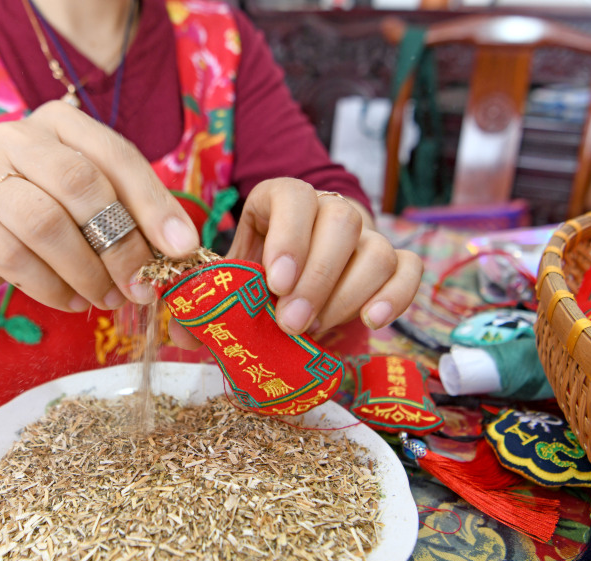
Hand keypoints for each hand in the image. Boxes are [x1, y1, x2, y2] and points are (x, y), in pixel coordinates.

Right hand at [0, 101, 199, 310]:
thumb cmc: (49, 219)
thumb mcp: (94, 208)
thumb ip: (133, 216)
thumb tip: (180, 247)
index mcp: (60, 123)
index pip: (115, 155)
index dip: (153, 203)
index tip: (181, 248)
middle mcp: (16, 137)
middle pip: (79, 183)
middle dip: (120, 244)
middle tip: (140, 286)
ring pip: (44, 223)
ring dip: (85, 271)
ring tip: (106, 299)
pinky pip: (12, 256)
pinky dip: (51, 288)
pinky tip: (71, 301)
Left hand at [170, 178, 421, 348]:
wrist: (297, 278)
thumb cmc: (258, 277)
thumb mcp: (230, 279)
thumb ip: (207, 301)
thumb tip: (182, 334)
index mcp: (282, 200)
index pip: (294, 196)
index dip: (288, 236)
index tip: (275, 282)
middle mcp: (330, 210)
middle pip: (342, 222)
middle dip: (317, 278)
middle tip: (290, 322)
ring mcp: (367, 236)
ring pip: (377, 250)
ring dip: (346, 294)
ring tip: (316, 328)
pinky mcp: (394, 263)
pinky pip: (408, 270)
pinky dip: (395, 296)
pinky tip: (371, 321)